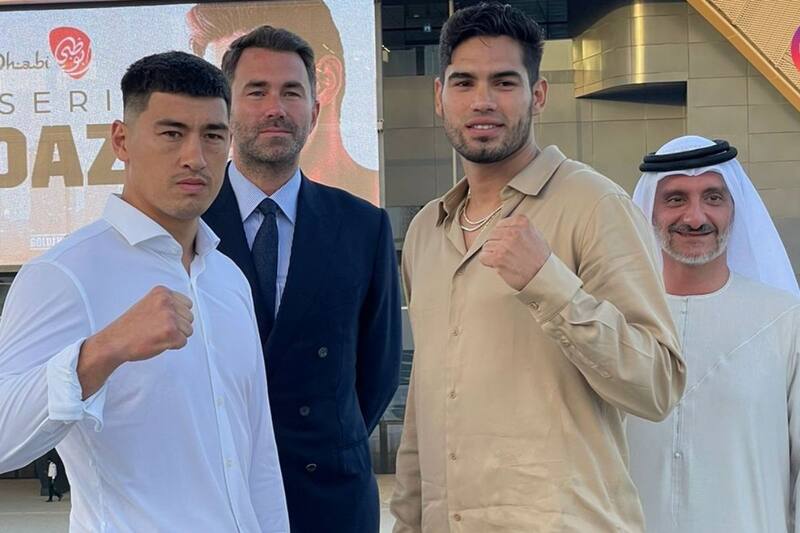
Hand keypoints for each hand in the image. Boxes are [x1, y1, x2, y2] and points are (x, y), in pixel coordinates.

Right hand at [77, 286, 192, 397]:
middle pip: (190, 318)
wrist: (114, 342)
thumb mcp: (149, 304)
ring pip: (188, 331)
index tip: (161, 320)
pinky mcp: (171, 332)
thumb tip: (188, 310)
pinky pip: (183, 342)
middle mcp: (167, 301)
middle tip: (157, 329)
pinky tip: (158, 342)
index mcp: (162, 292)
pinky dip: (173, 346)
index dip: (178, 316)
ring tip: (157, 335)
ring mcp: (169, 316)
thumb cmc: (131, 326)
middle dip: (178, 326)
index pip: (188, 304)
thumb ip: (168, 303)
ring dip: (175, 336)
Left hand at [479, 215, 550, 290]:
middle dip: (497, 245)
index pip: (500, 225)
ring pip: (487, 246)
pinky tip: (498, 265)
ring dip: (492, 254)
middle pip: (492, 235)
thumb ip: (519, 227)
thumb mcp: (534, 233)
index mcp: (522, 222)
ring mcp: (505, 244)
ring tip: (506, 260)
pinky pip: (483, 257)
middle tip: (507, 254)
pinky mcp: (498, 258)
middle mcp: (513, 231)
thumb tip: (502, 226)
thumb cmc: (540, 258)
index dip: (502, 236)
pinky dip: (488, 262)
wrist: (543, 276)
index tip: (509, 244)